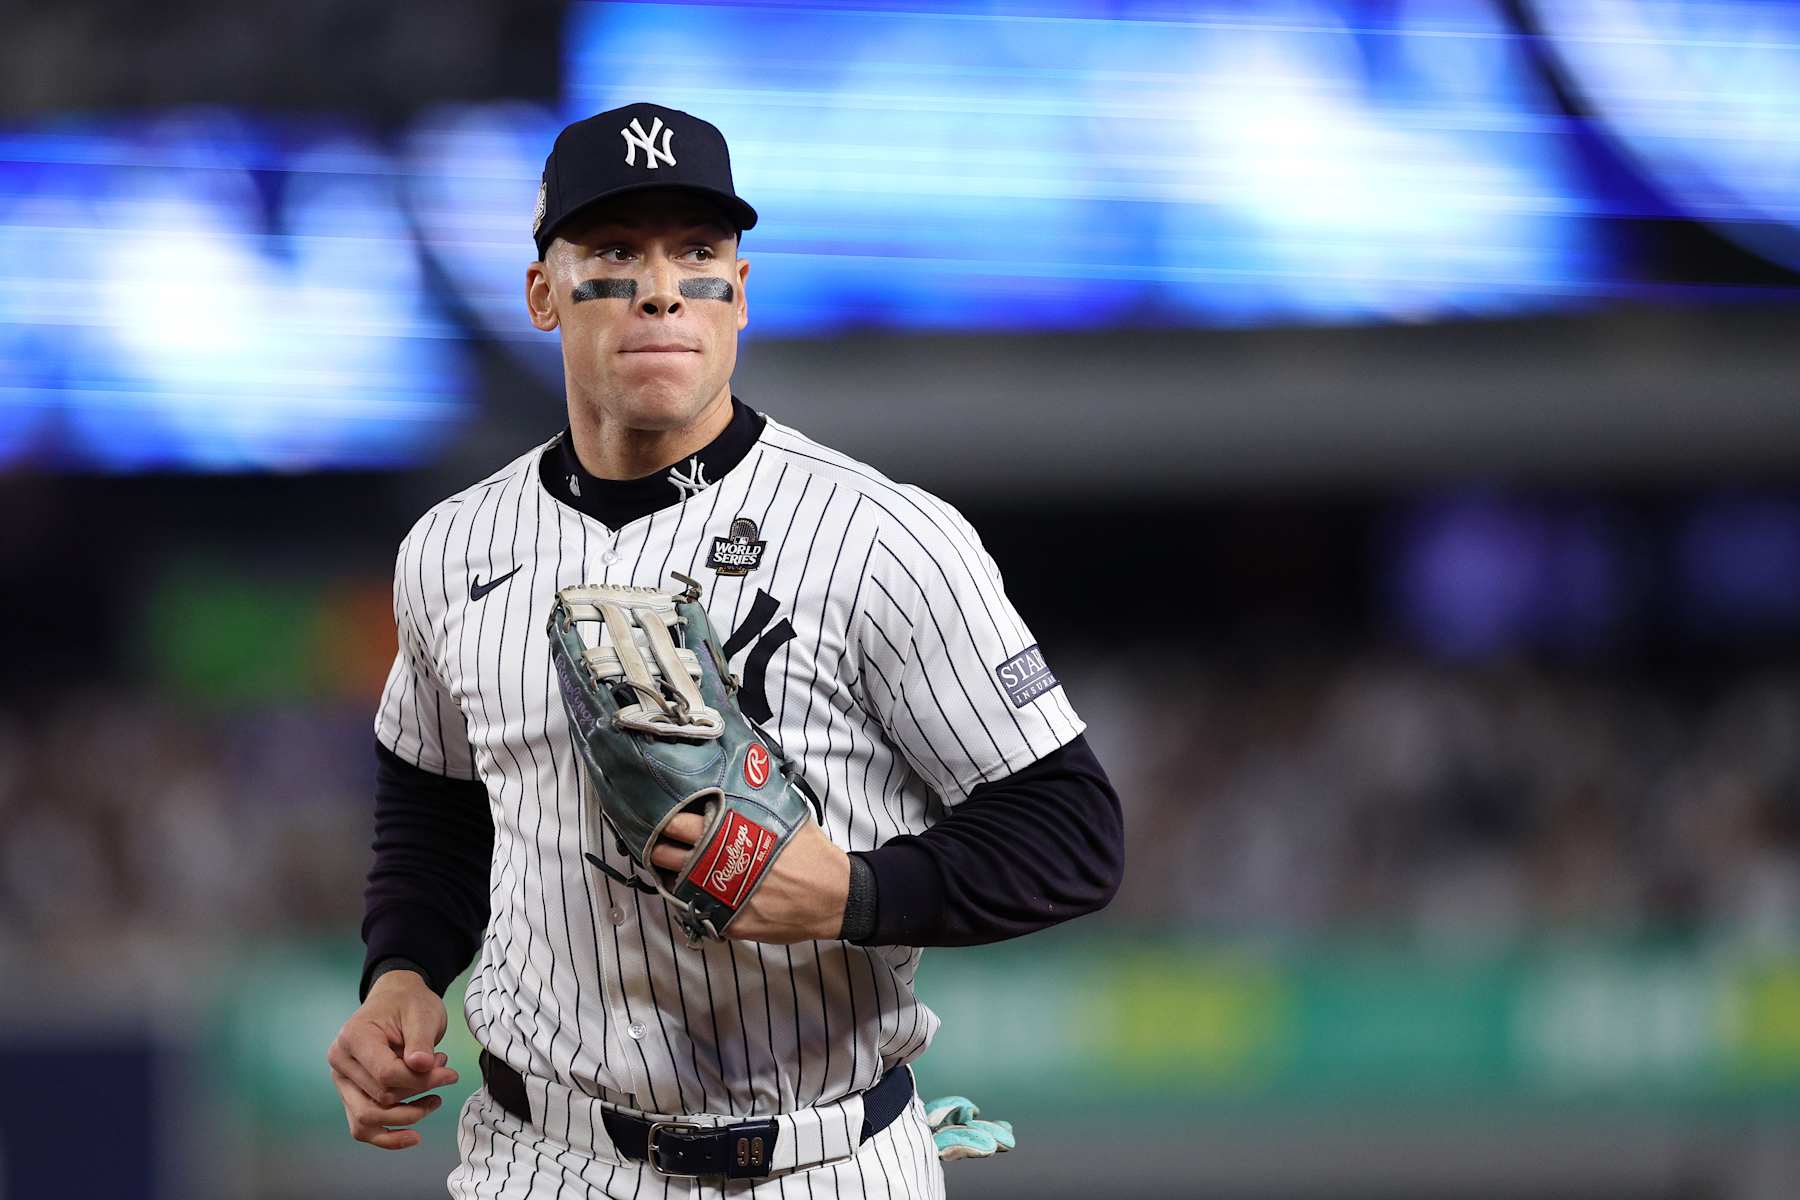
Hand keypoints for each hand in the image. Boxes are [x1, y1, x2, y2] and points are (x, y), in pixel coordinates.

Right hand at [325, 969, 460, 1149]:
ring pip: (367, 1119)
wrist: (396, 1000)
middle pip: (381, 1097)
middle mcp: (340, 1062)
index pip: (386, 1073)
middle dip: (419, 1092)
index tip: (449, 1074)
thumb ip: (421, 1042)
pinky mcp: (351, 1094)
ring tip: (434, 1101)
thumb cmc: (408, 1004)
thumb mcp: (422, 1014)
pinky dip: (387, 1137)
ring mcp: (343, 1081)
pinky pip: (362, 1127)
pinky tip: (413, 1137)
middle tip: (445, 1075)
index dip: (421, 1080)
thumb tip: (422, 1066)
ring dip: (406, 1117)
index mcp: (353, 1038)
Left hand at [651, 814, 849, 942]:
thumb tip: (743, 779)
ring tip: (673, 866)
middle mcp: (719, 867)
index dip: (665, 819)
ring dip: (670, 874)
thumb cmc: (812, 854)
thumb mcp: (786, 817)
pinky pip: (696, 910)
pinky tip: (697, 890)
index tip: (660, 815)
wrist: (834, 897)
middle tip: (657, 841)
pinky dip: (692, 899)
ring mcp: (720, 898)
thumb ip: (756, 804)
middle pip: (666, 854)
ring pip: (675, 885)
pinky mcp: (728, 923)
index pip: (679, 823)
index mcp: (730, 835)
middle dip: (658, 846)